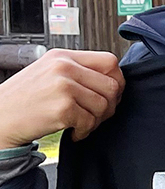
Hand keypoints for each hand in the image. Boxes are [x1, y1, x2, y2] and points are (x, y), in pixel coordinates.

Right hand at [0, 49, 123, 146]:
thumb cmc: (23, 99)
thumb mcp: (47, 73)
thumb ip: (77, 71)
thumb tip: (112, 81)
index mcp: (62, 56)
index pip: (109, 61)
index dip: (116, 80)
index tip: (110, 95)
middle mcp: (63, 67)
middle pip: (112, 85)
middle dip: (110, 105)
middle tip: (96, 115)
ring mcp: (63, 87)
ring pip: (104, 105)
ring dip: (97, 120)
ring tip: (81, 124)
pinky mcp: (62, 108)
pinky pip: (90, 122)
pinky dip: (85, 132)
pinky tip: (72, 132)